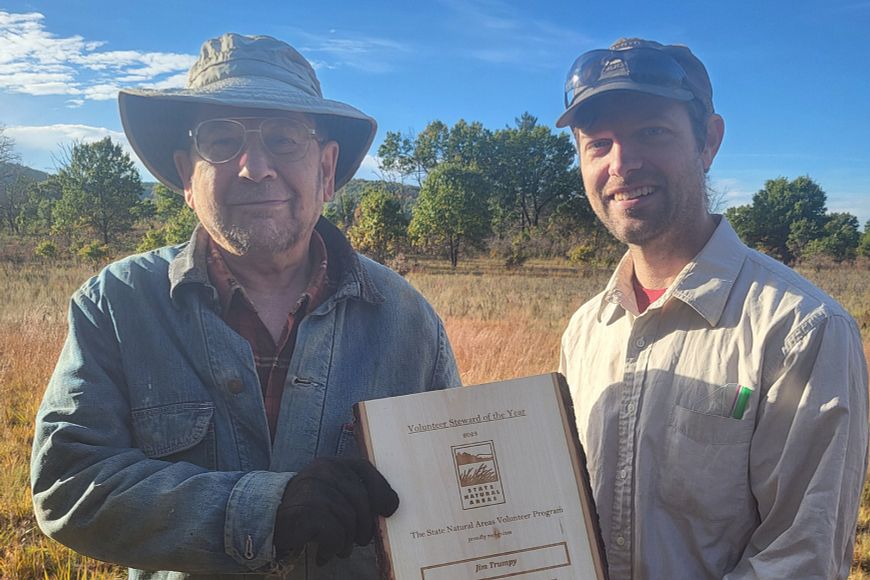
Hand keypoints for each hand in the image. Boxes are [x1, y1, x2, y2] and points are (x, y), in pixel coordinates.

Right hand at [273, 457, 398, 564]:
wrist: (268, 521)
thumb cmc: (307, 509)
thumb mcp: (331, 492)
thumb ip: (355, 492)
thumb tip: (390, 506)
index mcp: (331, 463)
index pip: (364, 469)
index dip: (381, 489)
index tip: (389, 509)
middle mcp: (322, 471)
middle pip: (361, 498)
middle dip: (366, 524)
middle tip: (361, 540)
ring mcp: (314, 489)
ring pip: (350, 518)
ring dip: (348, 540)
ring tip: (340, 548)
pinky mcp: (307, 511)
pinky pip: (335, 533)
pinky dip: (333, 548)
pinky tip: (324, 553)